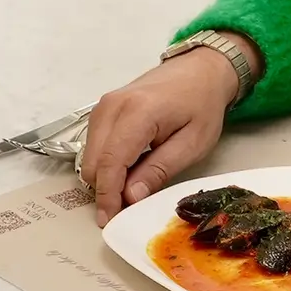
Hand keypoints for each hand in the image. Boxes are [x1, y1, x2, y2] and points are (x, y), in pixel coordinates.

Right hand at [81, 46, 246, 214]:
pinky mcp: (102, 109)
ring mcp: (104, 106)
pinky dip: (106, 163)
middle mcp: (112, 106)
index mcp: (138, 113)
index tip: (109, 220)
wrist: (200, 70)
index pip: (111, 163)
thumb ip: (159, 170)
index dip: (107, 196)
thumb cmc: (201, 104)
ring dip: (105, 177)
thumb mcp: (192, 144)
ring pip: (89, 157)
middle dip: (106, 190)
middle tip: (129, 206)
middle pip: (93, 163)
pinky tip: (129, 168)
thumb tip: (130, 197)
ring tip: (134, 184)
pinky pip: (93, 145)